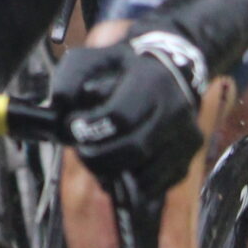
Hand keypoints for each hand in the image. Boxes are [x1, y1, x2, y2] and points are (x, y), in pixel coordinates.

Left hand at [52, 31, 205, 193]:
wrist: (167, 72)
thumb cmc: (121, 69)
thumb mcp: (91, 61)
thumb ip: (69, 81)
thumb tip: (61, 110)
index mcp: (152, 81)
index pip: (121, 116)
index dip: (92, 129)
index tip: (73, 128)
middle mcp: (175, 110)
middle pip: (135, 149)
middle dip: (99, 157)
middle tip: (82, 151)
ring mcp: (185, 138)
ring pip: (146, 174)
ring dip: (114, 174)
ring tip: (99, 158)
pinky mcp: (187, 160)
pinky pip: (155, 186)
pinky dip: (131, 184)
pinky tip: (119, 167)